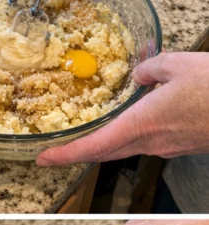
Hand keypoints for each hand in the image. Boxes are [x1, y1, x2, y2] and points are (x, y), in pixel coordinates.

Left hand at [36, 53, 208, 165]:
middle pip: (106, 152)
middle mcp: (151, 142)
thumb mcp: (177, 64)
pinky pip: (149, 140)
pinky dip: (136, 131)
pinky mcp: (180, 145)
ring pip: (128, 146)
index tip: (44, 159)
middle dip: (80, 152)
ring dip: (110, 139)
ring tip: (96, 129)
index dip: (66, 155)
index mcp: (142, 124)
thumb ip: (150, 68)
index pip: (94, 147)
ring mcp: (166, 147)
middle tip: (58, 152)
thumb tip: (140, 73)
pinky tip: (141, 116)